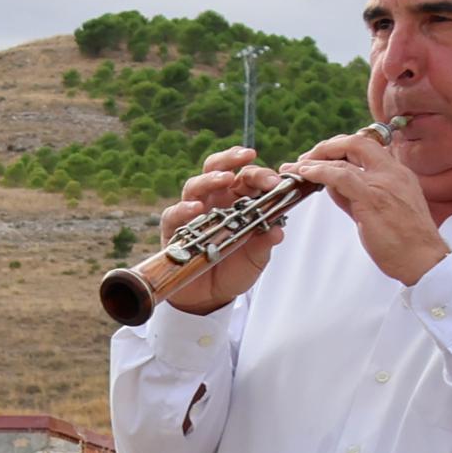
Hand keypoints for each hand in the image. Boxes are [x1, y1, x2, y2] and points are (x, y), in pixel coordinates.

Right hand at [146, 145, 286, 315]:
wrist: (210, 296)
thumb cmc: (235, 270)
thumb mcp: (257, 258)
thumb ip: (265, 243)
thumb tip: (278, 231)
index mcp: (237, 201)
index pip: (246, 177)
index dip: (260, 174)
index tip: (274, 181)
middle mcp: (214, 201)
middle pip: (217, 168)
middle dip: (230, 159)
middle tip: (247, 157)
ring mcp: (192, 214)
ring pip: (195, 185)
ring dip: (210, 178)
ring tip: (224, 178)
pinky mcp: (174, 230)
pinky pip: (173, 214)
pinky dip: (183, 209)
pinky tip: (195, 209)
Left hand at [285, 120, 445, 287]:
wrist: (424, 259)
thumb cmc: (404, 240)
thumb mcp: (379, 209)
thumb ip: (354, 194)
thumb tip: (330, 184)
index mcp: (398, 173)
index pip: (367, 147)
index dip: (339, 147)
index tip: (320, 156)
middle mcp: (393, 172)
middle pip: (357, 142)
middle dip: (326, 147)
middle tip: (304, 159)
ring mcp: (384, 183)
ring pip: (347, 154)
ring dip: (316, 158)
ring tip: (296, 167)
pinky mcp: (373, 198)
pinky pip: (342, 176)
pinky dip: (320, 171)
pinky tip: (305, 173)